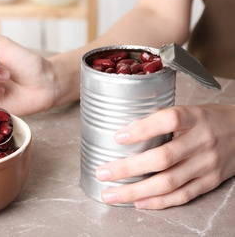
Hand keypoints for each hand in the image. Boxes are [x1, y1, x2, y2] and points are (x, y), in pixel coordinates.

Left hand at [96, 104, 234, 208]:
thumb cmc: (209, 119)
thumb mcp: (189, 110)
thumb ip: (162, 119)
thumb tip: (126, 130)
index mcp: (194, 117)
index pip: (168, 121)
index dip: (142, 129)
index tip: (118, 136)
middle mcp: (202, 141)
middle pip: (163, 158)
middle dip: (128, 168)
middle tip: (102, 173)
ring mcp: (207, 164)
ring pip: (169, 182)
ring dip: (136, 191)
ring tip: (111, 195)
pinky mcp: (210, 181)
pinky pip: (183, 195)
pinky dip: (158, 202)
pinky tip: (137, 203)